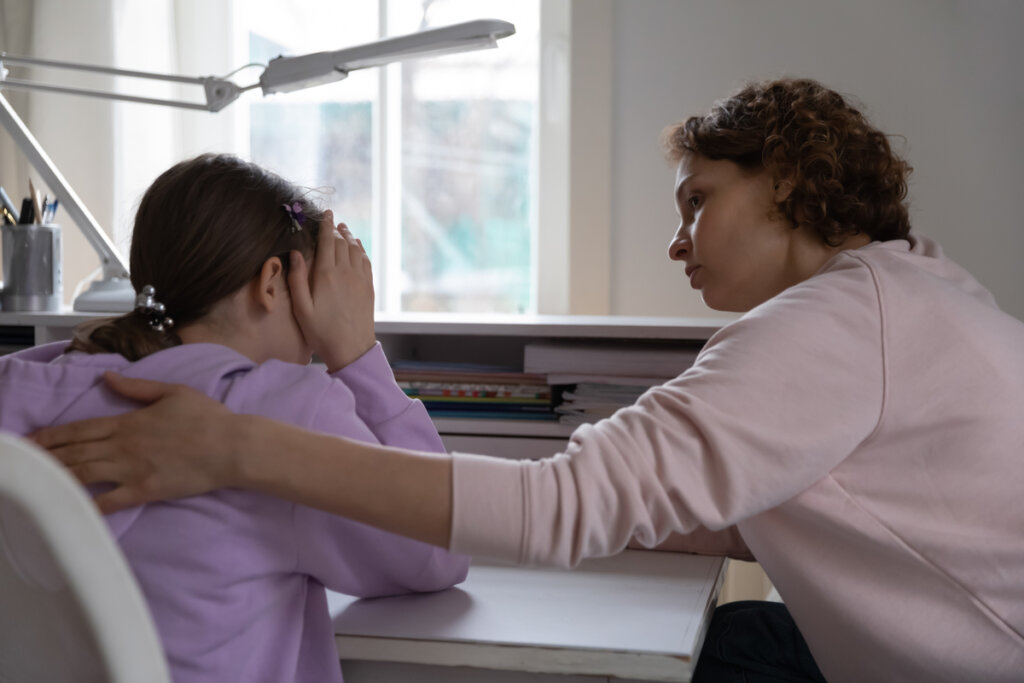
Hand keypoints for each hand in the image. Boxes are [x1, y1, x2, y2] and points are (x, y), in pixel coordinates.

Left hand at [30, 372, 242, 512]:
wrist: (231, 447)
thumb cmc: (208, 417)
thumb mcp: (173, 392)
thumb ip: (137, 386)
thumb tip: (108, 378)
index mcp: (128, 421)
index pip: (80, 429)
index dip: (51, 436)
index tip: (31, 440)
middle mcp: (123, 445)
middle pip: (74, 452)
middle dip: (45, 458)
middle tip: (23, 463)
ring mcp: (132, 469)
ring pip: (84, 474)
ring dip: (57, 477)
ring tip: (36, 481)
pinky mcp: (144, 490)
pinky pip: (109, 501)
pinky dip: (87, 505)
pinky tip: (70, 508)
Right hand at [289, 211, 375, 372]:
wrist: (352, 349)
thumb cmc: (322, 332)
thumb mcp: (301, 308)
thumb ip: (297, 279)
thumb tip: (296, 253)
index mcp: (326, 275)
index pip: (327, 242)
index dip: (326, 226)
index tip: (326, 214)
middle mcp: (345, 272)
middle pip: (341, 243)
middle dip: (336, 229)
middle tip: (333, 220)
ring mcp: (360, 279)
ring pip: (355, 250)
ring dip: (349, 237)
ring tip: (344, 229)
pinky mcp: (369, 287)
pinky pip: (366, 261)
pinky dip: (361, 250)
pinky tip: (357, 247)